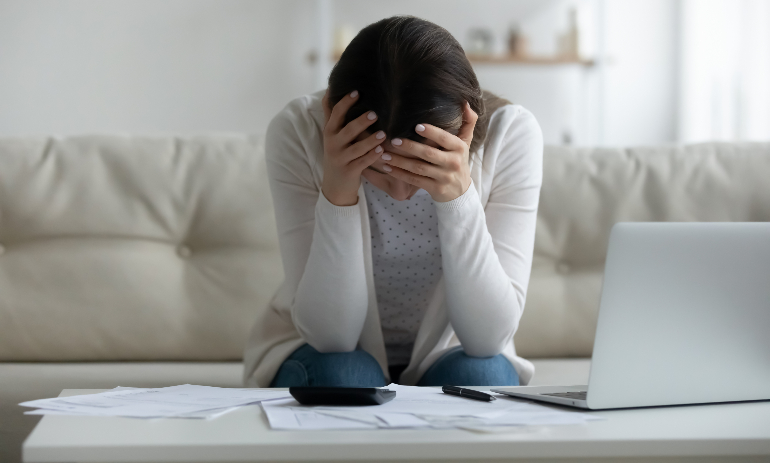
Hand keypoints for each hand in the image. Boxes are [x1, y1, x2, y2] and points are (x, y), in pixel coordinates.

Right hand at [321, 89, 386, 205]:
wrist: (334, 185)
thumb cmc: (337, 153)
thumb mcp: (332, 135)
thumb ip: (332, 114)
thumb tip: (330, 89)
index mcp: (330, 132)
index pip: (336, 114)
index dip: (345, 103)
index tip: (357, 92)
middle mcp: (333, 144)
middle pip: (347, 130)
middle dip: (361, 122)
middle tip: (374, 113)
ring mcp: (341, 158)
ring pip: (357, 148)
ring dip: (370, 141)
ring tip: (383, 133)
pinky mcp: (349, 171)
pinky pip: (362, 163)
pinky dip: (372, 157)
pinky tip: (381, 151)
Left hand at [381, 101, 477, 201]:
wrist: (460, 191)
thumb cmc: (458, 160)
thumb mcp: (466, 142)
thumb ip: (468, 122)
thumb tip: (465, 102)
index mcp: (459, 148)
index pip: (445, 139)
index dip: (431, 132)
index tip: (416, 126)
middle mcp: (453, 163)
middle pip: (428, 154)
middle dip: (409, 147)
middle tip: (393, 140)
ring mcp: (444, 177)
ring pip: (418, 168)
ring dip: (400, 161)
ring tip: (384, 154)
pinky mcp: (435, 189)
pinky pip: (414, 180)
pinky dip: (400, 174)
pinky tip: (388, 168)